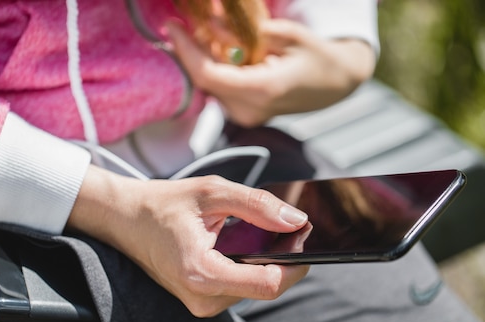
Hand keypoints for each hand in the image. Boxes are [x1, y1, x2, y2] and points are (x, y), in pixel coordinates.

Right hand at [66, 166, 309, 317]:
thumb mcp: (212, 193)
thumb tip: (297, 220)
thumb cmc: (163, 205)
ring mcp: (201, 304)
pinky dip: (250, 267)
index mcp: (202, 274)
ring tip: (257, 234)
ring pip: (256, 289)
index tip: (304, 236)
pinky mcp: (203, 301)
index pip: (268, 283)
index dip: (295, 262)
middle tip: (287, 228)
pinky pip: (241, 288)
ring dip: (266, 263)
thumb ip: (258, 206)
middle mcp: (203, 299)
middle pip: (267, 287)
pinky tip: (242, 247)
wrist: (126, 220)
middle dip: (283, 260)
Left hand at [166, 19, 375, 125]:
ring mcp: (246, 116)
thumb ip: (247, 31)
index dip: (184, 50)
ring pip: (209, 85)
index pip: (207, 74)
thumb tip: (209, 20)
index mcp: (261, 90)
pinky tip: (214, 49)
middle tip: (180, 24)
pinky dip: (212, 68)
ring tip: (198, 32)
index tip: (171, 26)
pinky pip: (219, 90)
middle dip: (189, 51)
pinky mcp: (244, 115)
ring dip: (200, 59)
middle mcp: (249, 110)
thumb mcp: (286, 33)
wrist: (335, 85)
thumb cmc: (317, 56)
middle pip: (203, 80)